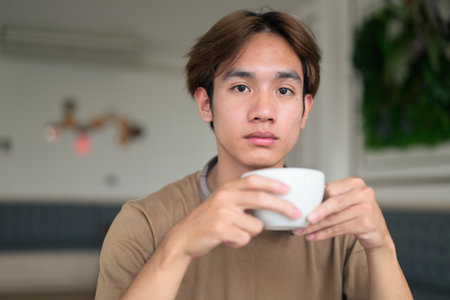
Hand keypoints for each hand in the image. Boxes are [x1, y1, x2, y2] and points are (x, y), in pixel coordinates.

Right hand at [167, 175, 300, 259]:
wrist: (184, 237)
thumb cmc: (208, 220)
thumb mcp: (223, 202)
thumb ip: (242, 198)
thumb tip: (271, 202)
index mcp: (227, 188)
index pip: (254, 180)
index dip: (273, 183)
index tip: (288, 189)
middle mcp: (225, 197)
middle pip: (261, 199)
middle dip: (282, 206)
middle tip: (295, 213)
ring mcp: (222, 213)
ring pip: (255, 226)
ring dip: (250, 233)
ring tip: (234, 232)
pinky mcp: (220, 229)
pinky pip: (244, 238)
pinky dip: (239, 243)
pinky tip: (227, 239)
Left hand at [293, 177, 390, 250]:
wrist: (377, 232)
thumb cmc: (356, 213)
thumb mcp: (347, 200)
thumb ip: (330, 197)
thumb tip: (303, 201)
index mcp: (355, 183)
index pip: (332, 189)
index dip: (317, 198)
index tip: (303, 205)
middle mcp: (364, 193)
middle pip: (335, 202)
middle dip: (317, 211)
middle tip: (304, 219)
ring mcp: (367, 208)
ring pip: (335, 218)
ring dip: (316, 226)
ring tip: (303, 231)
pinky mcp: (367, 223)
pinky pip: (339, 229)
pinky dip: (324, 234)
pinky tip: (313, 236)